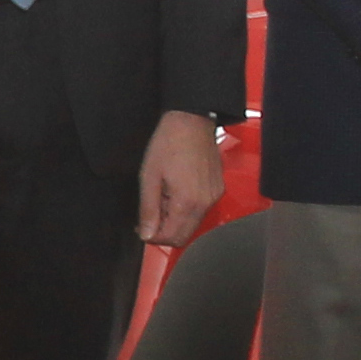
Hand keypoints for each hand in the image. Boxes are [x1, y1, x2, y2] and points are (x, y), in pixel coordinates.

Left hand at [135, 110, 222, 249]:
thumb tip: (147, 234)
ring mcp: (214, 196)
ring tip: (163, 197)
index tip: (142, 227)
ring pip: (193, 224)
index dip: (153, 237)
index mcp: (187, 202)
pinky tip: (176, 191)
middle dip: (164, 231)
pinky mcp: (218, 189)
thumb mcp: (149, 177)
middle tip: (150, 215)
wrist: (191, 121)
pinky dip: (186, 209)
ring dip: (175, 219)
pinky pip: (201, 210)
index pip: (171, 238)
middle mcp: (205, 203)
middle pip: (184, 236)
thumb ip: (148, 209)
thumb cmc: (170, 142)